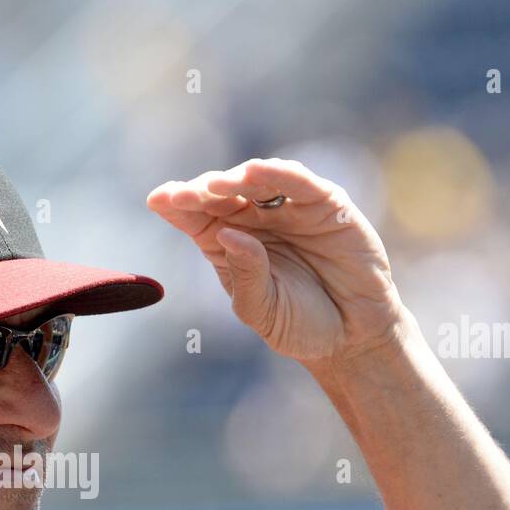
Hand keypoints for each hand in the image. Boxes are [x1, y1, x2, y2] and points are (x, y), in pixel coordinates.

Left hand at [147, 159, 410, 365]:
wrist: (351, 337)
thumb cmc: (300, 325)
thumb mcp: (262, 310)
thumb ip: (245, 276)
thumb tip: (228, 235)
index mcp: (228, 244)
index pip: (195, 217)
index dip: (176, 205)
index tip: (157, 200)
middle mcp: (255, 220)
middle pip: (221, 194)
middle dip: (199, 191)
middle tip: (181, 197)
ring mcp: (289, 208)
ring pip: (256, 181)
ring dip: (234, 179)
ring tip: (214, 187)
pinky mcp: (325, 204)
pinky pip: (299, 183)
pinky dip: (278, 174)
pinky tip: (255, 172)